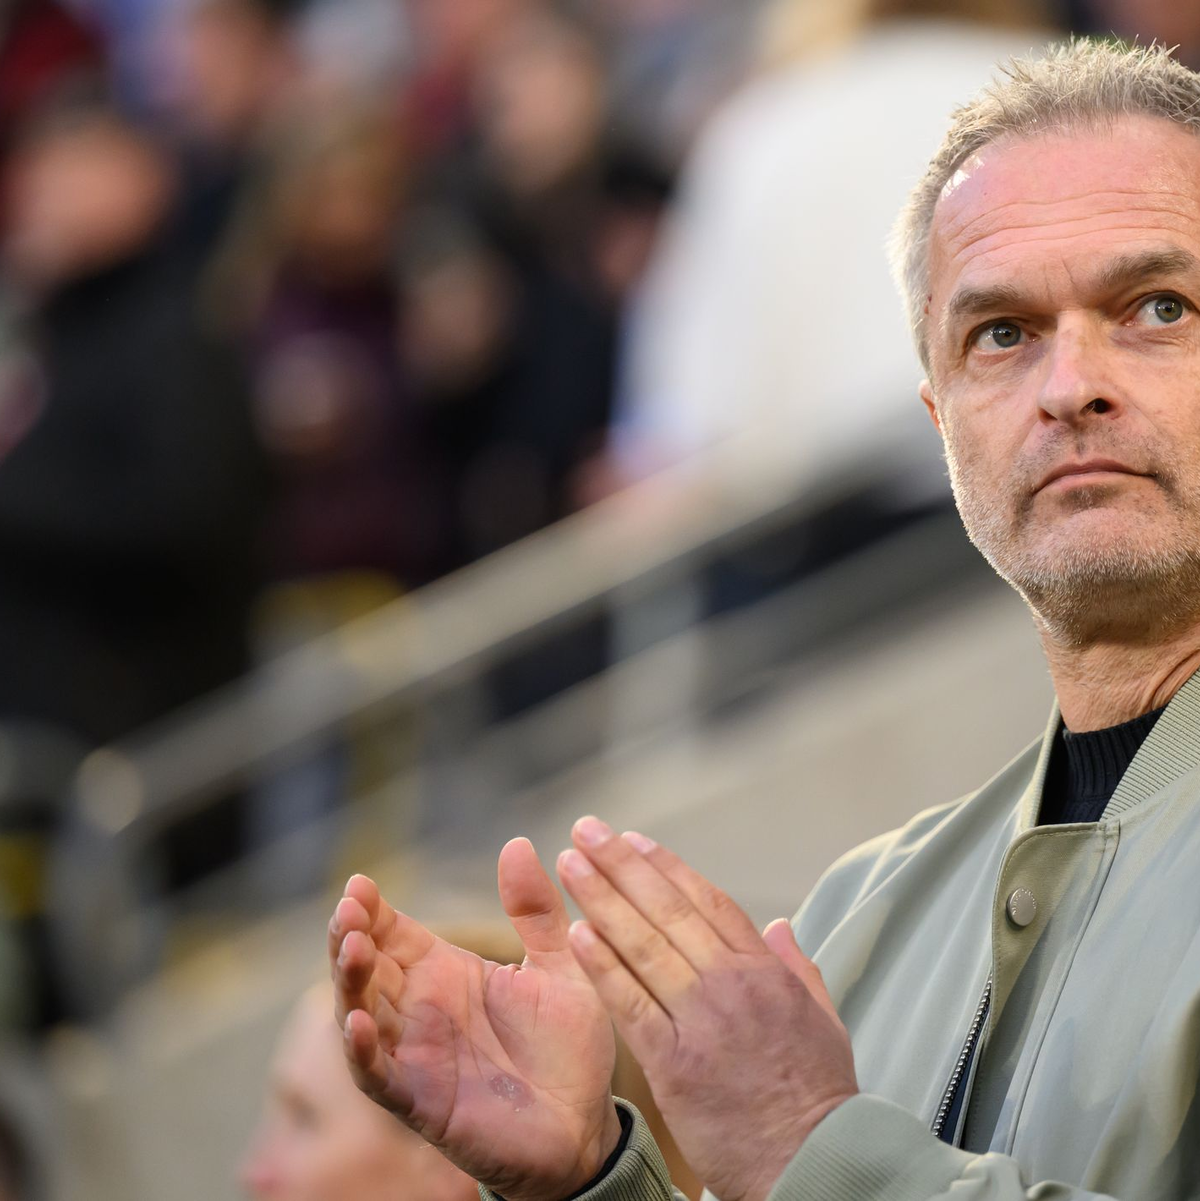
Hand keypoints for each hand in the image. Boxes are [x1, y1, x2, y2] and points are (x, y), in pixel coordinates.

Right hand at [329, 837, 621, 1200]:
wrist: (587, 1127)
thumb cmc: (569, 1048)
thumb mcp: (561, 966)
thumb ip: (537, 910)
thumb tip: (519, 842)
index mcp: (449, 974)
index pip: (396, 933)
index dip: (374, 909)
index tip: (361, 882)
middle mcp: (422, 1010)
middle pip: (367, 966)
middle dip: (349, 935)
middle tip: (348, 908)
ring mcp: (416, 1056)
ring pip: (361, 1013)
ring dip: (350, 981)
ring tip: (350, 946)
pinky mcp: (421, 1101)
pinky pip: (379, 1076)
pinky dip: (362, 1050)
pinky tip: (359, 1022)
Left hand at [557, 819, 857, 1200]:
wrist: (815, 1164)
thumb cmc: (819, 1098)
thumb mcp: (825, 1022)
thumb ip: (798, 968)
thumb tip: (778, 926)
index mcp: (765, 971)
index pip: (708, 901)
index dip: (666, 866)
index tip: (634, 839)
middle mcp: (732, 984)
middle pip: (668, 909)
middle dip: (622, 864)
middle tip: (586, 830)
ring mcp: (702, 1020)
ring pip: (644, 944)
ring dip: (602, 898)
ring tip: (571, 863)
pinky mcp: (675, 1063)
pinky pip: (631, 1003)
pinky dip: (603, 965)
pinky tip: (577, 932)